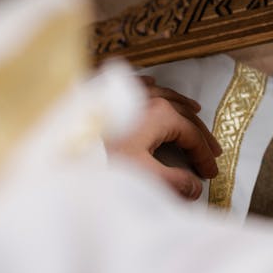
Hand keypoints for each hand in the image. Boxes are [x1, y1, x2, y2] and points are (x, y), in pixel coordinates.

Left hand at [106, 76, 222, 199]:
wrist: (59, 153)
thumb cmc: (102, 164)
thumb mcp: (144, 176)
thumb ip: (175, 182)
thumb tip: (195, 187)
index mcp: (161, 115)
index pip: (193, 135)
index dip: (204, 156)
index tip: (211, 174)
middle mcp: (149, 100)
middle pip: (184, 114)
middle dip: (200, 134)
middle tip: (214, 151)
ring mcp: (129, 96)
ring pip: (164, 95)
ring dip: (182, 106)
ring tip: (196, 110)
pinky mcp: (110, 97)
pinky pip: (138, 86)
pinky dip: (152, 88)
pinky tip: (153, 85)